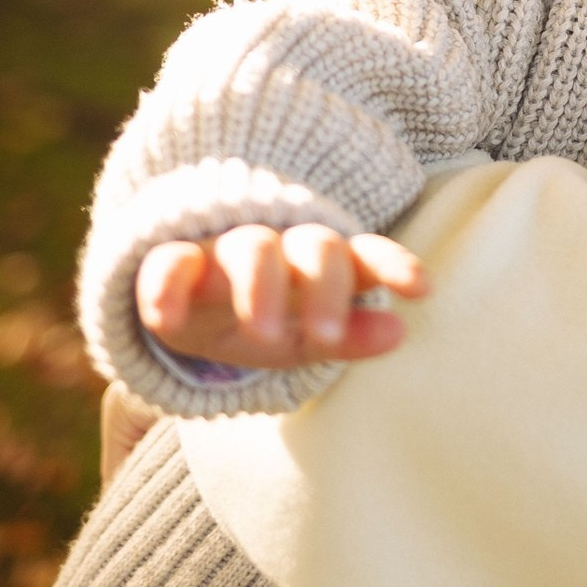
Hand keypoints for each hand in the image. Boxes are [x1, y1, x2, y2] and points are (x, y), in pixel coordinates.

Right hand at [136, 224, 428, 371]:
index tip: (422, 289)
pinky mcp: (171, 261)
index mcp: (317, 263)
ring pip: (252, 251)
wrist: (179, 299)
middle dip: (324, 289)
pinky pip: (169, 263)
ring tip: (262, 332)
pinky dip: (166, 286)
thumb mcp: (298, 337)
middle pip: (314, 250)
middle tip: (326, 335)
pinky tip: (164, 316)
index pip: (363, 257)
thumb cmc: (254, 318)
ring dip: (260, 286)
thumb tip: (400, 332)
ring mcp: (224, 250)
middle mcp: (278, 248)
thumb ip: (346, 338)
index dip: (393, 266)